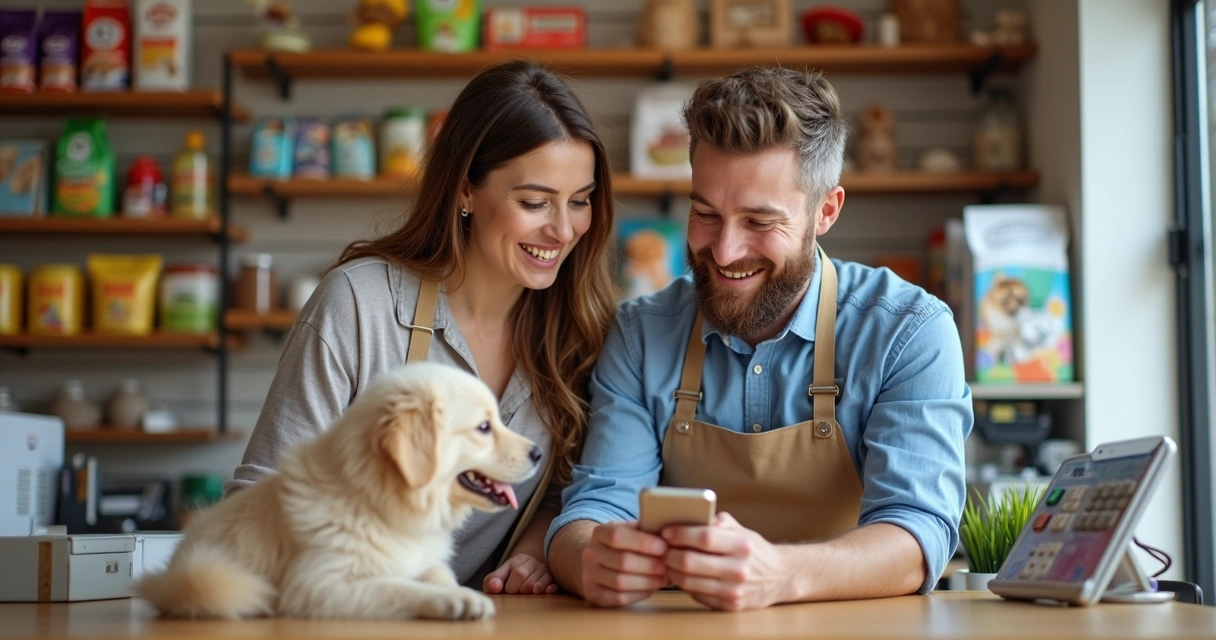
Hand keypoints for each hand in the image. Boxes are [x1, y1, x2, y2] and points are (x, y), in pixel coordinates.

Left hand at [483, 554, 558, 593]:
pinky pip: (553, 583)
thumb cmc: (507, 581)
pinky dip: (550, 589)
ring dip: (532, 593)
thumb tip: (495, 587)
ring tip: (527, 595)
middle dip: (520, 591)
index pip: (518, 573)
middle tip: (517, 594)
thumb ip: (491, 581)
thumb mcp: (497, 578)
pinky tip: (546, 592)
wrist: (524, 577)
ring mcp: (544, 570)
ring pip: (539, 584)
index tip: (507, 592)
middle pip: (528, 579)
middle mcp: (533, 562)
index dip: (511, 587)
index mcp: (519, 559)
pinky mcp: (553, 579)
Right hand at [581, 520, 669, 607]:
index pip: (618, 536)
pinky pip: (618, 597)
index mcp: (599, 532)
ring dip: (647, 581)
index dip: (642, 543)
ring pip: (620, 582)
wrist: (600, 561)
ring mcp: (589, 575)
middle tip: (668, 566)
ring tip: (664, 578)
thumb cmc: (625, 544)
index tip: (664, 547)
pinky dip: (639, 593)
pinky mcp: (594, 594)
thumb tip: (670, 537)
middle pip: (622, 561)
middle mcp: (590, 553)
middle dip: (649, 565)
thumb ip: (646, 531)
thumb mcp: (631, 531)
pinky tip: (652, 588)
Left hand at [662, 512, 789, 610]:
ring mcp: (734, 590)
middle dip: (670, 554)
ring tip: (668, 562)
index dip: (680, 534)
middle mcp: (739, 569)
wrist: (780, 577)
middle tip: (663, 549)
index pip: (704, 537)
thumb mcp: (742, 530)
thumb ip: (718, 522)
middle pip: (691, 562)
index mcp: (742, 545)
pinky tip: (684, 576)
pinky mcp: (730, 606)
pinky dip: (686, 585)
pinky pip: (697, 595)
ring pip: (689, 581)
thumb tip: (690, 516)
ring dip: (673, 571)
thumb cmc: (754, 550)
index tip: (666, 532)